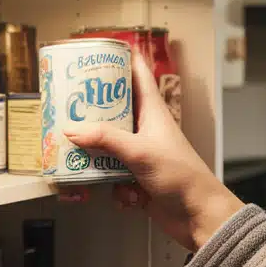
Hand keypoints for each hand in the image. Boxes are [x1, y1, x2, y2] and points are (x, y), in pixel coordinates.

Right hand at [64, 53, 242, 250]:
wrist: (198, 215)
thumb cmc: (180, 175)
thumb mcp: (139, 151)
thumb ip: (104, 139)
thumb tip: (71, 130)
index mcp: (152, 110)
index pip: (137, 73)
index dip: (119, 58)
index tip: (95, 51)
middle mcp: (144, 128)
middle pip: (112, 110)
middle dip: (90, 113)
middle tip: (67, 111)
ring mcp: (139, 154)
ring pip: (106, 147)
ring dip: (96, 159)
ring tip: (81, 162)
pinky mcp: (135, 178)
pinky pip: (111, 176)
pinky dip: (114, 188)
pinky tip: (124, 197)